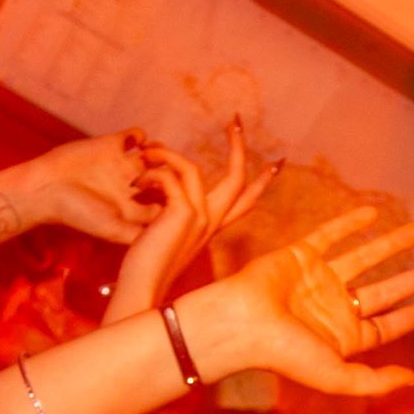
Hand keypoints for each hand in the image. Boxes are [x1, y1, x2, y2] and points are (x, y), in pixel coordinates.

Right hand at [0, 130, 176, 243]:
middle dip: (171, 173)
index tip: (177, 196)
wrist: (44, 189)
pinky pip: (134, 137)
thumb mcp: (110, 229)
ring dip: (159, 151)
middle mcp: (129, 188)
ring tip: (153, 155)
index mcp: (131, 209)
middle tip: (168, 171)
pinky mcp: (109, 146)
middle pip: (163, 179)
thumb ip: (138, 232)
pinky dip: (141, 136)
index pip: (164, 204)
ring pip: (152, 155)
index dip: (175, 200)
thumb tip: (167, 235)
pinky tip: (136, 143)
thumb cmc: (75, 213)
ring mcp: (120, 166)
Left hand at [104, 120, 268, 319]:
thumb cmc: (145, 269)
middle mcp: (210, 223)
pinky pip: (171, 178)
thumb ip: (170, 217)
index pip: (244, 202)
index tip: (277, 163)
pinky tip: (135, 184)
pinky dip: (151, 174)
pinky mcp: (182, 215)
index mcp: (210, 229)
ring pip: (194, 169)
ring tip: (146, 152)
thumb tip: (160, 195)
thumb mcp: (163, 239)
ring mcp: (199, 219)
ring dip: (166, 155)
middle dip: (238, 147)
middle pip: (237, 178)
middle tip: (236, 121)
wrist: (140, 292)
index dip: (261, 182)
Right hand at [191, 204, 413, 396]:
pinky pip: (330, 235)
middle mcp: (334, 307)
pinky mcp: (300, 255)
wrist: (240, 324)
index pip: (388, 324)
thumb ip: (374, 381)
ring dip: (393, 244)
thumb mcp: (336, 376)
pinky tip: (375, 212)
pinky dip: (350, 223)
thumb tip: (412, 381)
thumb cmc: (284, 355)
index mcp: (344, 337)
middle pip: (385, 290)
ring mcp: (318, 279)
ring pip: (365, 257)